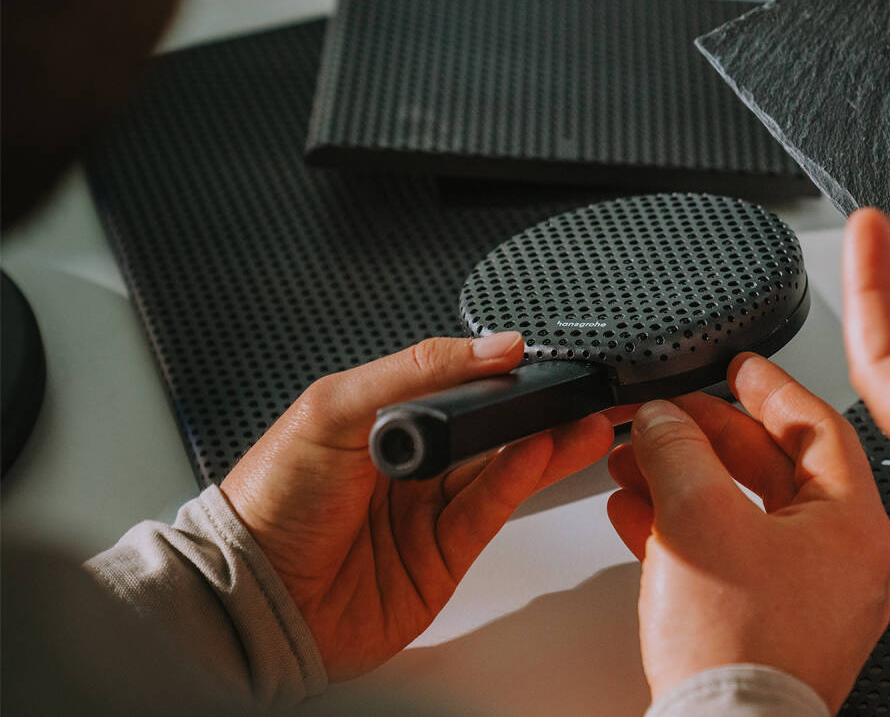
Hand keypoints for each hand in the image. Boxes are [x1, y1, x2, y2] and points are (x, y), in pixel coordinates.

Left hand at [220, 334, 621, 679]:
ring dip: (543, 444)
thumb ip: (414, 372)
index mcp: (375, 422)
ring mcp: (426, 511)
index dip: (492, 372)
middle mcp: (405, 466)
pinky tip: (541, 454)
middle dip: (533, 410)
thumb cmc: (269, 502)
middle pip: (486, 430)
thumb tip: (488, 347)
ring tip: (580, 421)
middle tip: (576, 390)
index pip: (451, 386)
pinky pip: (491, 511)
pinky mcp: (444, 557)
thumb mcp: (333, 409)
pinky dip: (520, 481)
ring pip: (500, 469)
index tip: (529, 356)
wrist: (254, 598)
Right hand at [606, 355, 889, 712]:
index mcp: (855, 527)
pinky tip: (637, 520)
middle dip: (708, 441)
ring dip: (686, 484)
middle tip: (668, 419)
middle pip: (775, 473)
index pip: (817, 429)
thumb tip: (665, 419)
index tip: (738, 368)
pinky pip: (729, 562)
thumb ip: (679, 449)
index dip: (769, 388)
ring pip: (745, 518)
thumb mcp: (698, 517)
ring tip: (635, 464)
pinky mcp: (771, 634)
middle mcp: (845, 566)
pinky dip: (684, 534)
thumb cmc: (738, 650)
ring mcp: (810, 604)